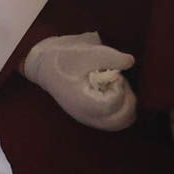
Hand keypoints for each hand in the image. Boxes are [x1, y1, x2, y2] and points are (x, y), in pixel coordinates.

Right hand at [22, 32, 136, 131]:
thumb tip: (131, 61)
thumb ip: (109, 56)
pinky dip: (122, 108)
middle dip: (127, 95)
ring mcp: (91, 119)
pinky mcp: (93, 117)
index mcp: (85, 103)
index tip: (110, 72)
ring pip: (124, 121)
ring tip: (114, 86)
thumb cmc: (61, 59)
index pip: (116, 102)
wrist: (43, 65)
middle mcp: (89, 116)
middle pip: (124, 116)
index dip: (119, 84)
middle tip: (115, 79)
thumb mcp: (84, 53)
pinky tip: (112, 92)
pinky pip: (116, 120)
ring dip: (126, 102)